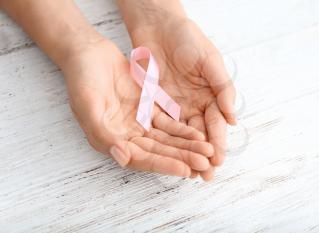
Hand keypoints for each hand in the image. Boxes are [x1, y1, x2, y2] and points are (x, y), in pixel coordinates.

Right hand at [59, 37, 213, 176]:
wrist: (89, 54)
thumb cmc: (82, 80)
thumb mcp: (87, 106)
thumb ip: (103, 134)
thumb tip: (122, 157)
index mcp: (111, 141)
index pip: (142, 158)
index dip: (164, 164)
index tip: (185, 169)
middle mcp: (127, 136)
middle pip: (159, 151)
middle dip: (182, 157)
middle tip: (205, 163)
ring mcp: (139, 123)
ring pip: (167, 139)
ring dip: (186, 146)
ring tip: (207, 150)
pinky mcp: (149, 109)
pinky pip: (169, 122)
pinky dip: (183, 129)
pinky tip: (198, 133)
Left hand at [127, 17, 235, 179]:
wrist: (158, 26)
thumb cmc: (187, 39)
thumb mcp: (209, 61)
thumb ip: (222, 88)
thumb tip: (233, 118)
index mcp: (210, 95)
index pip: (215, 123)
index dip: (217, 142)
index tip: (218, 160)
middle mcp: (194, 104)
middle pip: (199, 134)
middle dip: (202, 155)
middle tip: (205, 175)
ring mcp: (174, 105)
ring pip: (180, 134)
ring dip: (184, 153)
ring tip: (188, 172)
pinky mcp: (155, 103)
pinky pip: (160, 124)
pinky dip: (164, 140)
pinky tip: (166, 154)